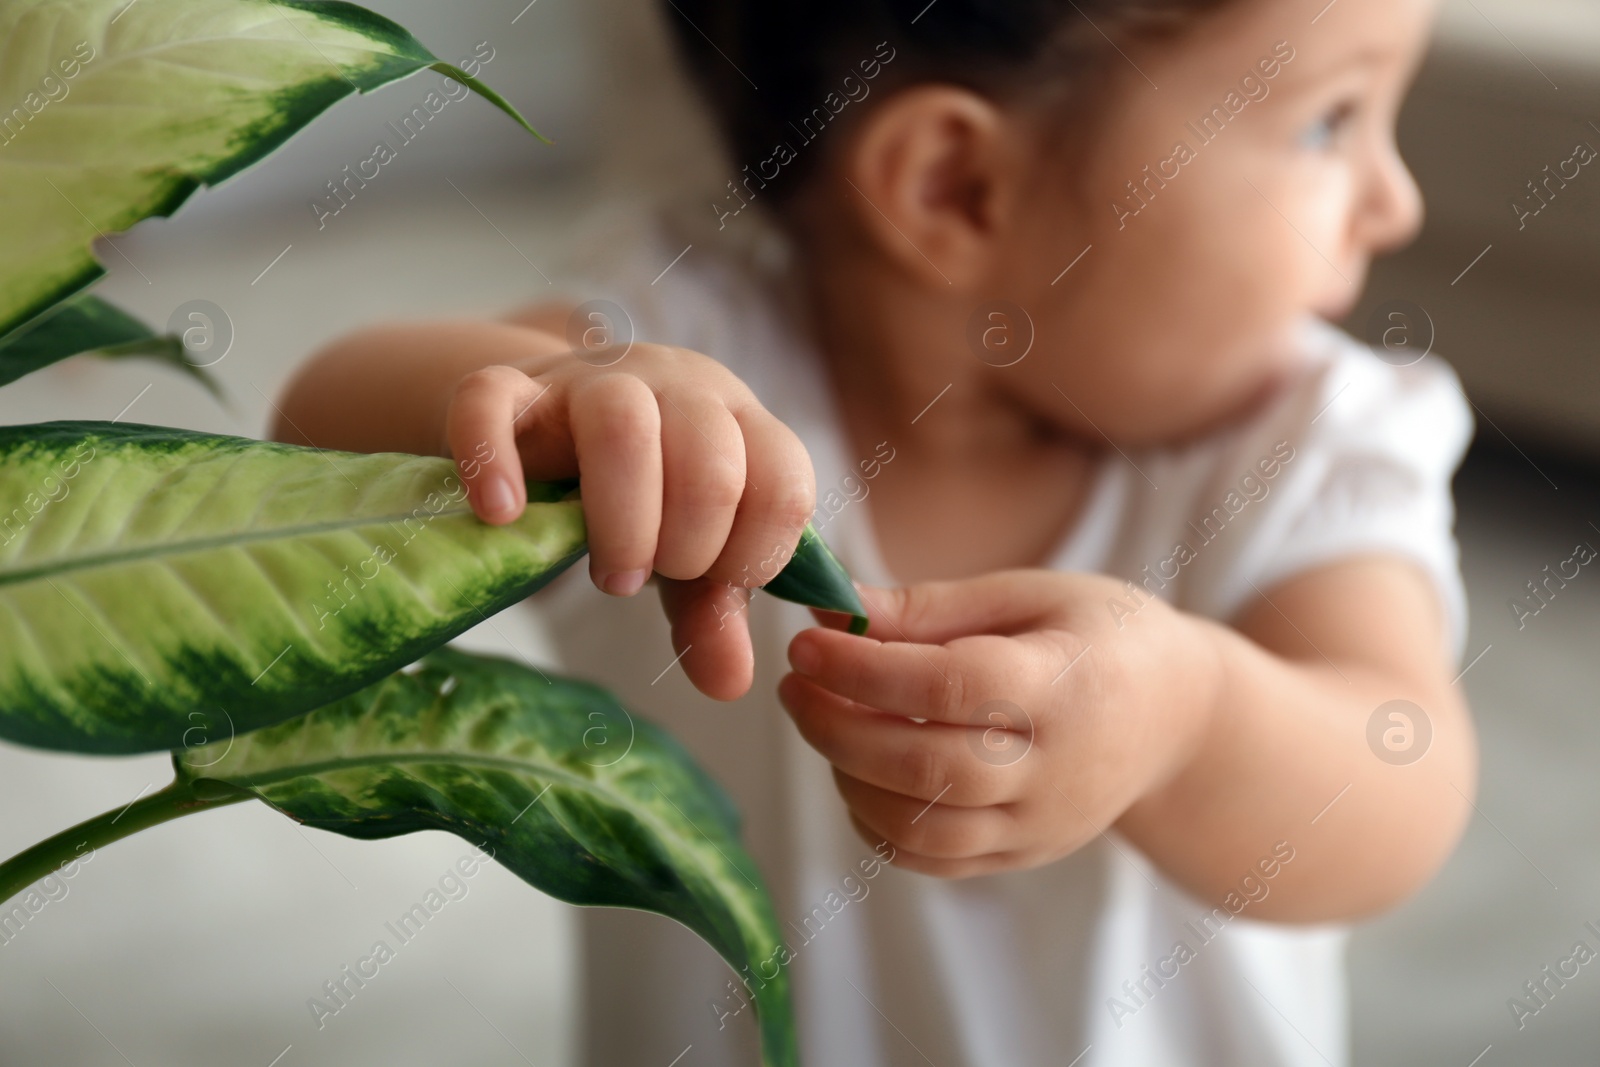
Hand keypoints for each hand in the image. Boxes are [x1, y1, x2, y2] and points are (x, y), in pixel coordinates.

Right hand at [442, 339, 816, 700]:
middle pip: (709, 465)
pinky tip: (501, 514)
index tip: (711, 581)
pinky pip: (493, 400)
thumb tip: (730, 683)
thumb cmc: (644, 490)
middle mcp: (677, 388)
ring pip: (622, 425)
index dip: (750, 555)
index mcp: (740, 423)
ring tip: (608, 574)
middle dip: (684, 549)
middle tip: (644, 580)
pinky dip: (494, 459)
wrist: (552, 415)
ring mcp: (591, 379)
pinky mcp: (509, 386)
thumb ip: (713, 611)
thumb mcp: (689, 551)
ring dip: (621, 520)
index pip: (783, 485)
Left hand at [778, 571, 1222, 877]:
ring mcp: (1043, 825)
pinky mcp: (1024, 856)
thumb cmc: (1099, 635)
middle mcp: (1060, 770)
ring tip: (823, 721)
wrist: (1179, 718)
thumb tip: (832, 609)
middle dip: (840, 729)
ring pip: (925, 829)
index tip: (807, 644)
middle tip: (794, 686)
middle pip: (931, 769)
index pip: (954, 686)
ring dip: (850, 778)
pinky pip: (933, 861)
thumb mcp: (1031, 594)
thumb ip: (932, 607)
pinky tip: (855, 770)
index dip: (868, 669)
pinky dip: (875, 823)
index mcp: (1069, 685)